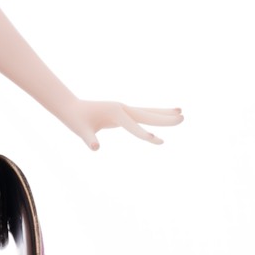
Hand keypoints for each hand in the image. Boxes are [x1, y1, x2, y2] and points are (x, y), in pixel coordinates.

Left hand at [62, 99, 182, 149]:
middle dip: (164, 118)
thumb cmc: (76, 120)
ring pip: (148, 111)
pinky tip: (166, 114)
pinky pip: (143, 113)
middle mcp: (122, 108)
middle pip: (147, 114)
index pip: (133, 126)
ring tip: (182, 112)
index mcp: (114, 112)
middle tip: (183, 119)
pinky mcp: (124, 112)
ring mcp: (124, 108)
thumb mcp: (80, 130)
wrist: (72, 108)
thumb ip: (88, 138)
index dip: (145, 135)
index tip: (160, 142)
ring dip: (164, 112)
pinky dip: (155, 113)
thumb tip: (94, 147)